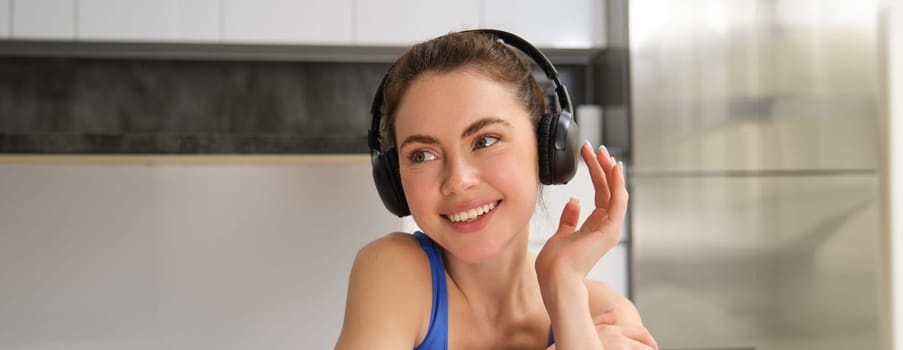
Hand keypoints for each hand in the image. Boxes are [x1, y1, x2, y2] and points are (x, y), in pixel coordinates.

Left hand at [535, 141, 627, 285]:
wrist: (555, 278)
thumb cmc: (555, 264)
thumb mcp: (561, 235)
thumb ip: (570, 219)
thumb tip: (574, 201)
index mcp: (595, 226)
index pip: (600, 193)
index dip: (596, 172)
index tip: (588, 155)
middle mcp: (606, 226)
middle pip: (608, 189)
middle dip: (602, 166)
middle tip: (595, 148)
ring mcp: (610, 228)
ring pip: (614, 192)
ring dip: (609, 170)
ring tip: (602, 152)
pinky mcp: (610, 230)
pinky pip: (618, 201)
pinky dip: (618, 183)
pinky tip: (613, 167)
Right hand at [544, 306, 657, 349]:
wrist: (562, 349)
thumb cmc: (571, 344)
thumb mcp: (587, 329)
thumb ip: (602, 319)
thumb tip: (615, 307)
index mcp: (612, 330)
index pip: (641, 332)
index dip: (650, 342)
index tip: (652, 348)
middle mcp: (617, 340)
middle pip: (647, 346)